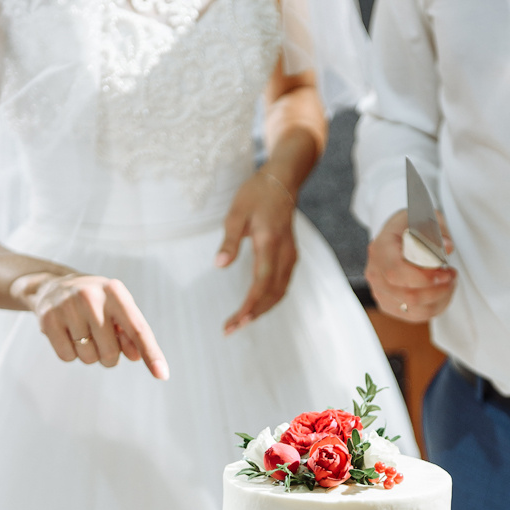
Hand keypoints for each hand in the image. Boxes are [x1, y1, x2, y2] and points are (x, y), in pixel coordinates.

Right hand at [16, 272, 168, 378]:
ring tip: (82, 333)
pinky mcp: (48, 319)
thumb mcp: (118, 311)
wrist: (54, 286)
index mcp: (115, 292)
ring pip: (89, 358)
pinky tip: (67, 335)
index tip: (163, 375)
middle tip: (100, 338)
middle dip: (109, 355)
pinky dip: (71, 354)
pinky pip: (67, 357)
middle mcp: (91, 296)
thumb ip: (132, 334)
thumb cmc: (97, 304)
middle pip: (111, 352)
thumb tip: (136, 356)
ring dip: (89, 354)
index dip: (151, 354)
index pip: (138, 329)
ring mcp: (67, 306)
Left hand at [215, 169, 297, 333]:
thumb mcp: (236, 213)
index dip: (249, 306)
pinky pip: (282, 286)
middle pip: (272, 294)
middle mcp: (285, 254)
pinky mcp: (290, 257)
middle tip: (231, 329)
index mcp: (270, 243)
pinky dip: (269, 300)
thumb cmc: (256, 194)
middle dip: (253, 314)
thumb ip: (229, 241)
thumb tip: (219, 266)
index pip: (261, 284)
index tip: (234, 321)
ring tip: (240, 322)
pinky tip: (255, 306)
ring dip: (261, 310)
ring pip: (280, 293)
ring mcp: (291, 256)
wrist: (282, 181)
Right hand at [364, 209, 456, 322]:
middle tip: (451, 276)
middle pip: (406, 294)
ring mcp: (379, 291)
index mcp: (380, 248)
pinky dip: (434, 307)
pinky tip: (443, 294)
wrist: (398, 236)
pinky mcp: (388, 304)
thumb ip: (437, 232)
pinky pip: (414, 315)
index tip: (444, 272)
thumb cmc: (412, 226)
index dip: (423, 277)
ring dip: (439, 299)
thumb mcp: (426, 218)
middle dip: (436, 290)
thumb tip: (446, 247)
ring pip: (413, 308)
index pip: (397, 271)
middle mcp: (375, 272)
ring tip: (450, 283)